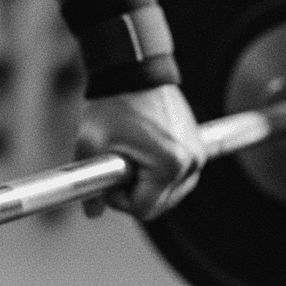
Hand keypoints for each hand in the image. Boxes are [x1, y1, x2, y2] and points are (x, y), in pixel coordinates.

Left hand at [74, 85, 204, 220]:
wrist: (135, 73)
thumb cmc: (112, 106)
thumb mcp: (90, 144)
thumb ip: (87, 183)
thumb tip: (92, 213)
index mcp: (169, 165)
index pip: (143, 210)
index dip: (119, 200)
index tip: (109, 176)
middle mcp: (191, 163)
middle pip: (160, 206)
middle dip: (135, 194)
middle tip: (118, 168)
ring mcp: (198, 156)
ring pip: (170, 194)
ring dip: (149, 186)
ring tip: (132, 157)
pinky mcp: (199, 148)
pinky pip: (179, 178)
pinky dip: (161, 175)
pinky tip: (145, 155)